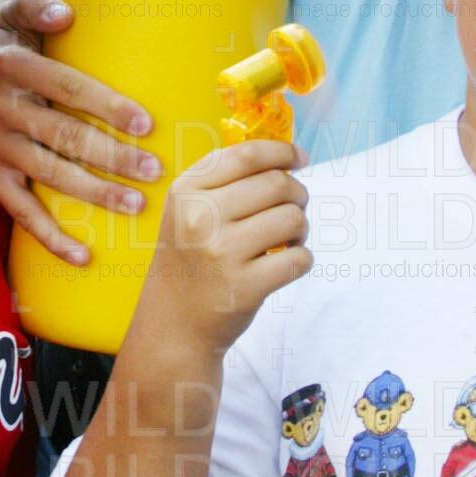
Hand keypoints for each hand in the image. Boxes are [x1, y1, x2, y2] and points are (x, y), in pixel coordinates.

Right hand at [0, 0, 161, 265]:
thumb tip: (65, 14)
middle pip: (61, 135)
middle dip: (110, 156)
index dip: (106, 105)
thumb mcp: (15, 15)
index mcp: (10, 65)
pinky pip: (20, 212)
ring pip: (47, 174)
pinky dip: (50, 237)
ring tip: (135, 205)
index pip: (66, 86)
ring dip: (92, 193)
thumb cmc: (12, 46)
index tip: (145, 123)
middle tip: (153, 170)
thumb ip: (37, 7)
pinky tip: (83, 255)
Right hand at [141, 138, 309, 357]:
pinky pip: (300, 258)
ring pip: (293, 219)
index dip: (283, 151)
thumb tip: (286, 156)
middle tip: (293, 210)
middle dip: (297, 194)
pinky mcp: (245, 286)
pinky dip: (302, 260)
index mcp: (187, 191)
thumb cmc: (190, 262)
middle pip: (277, 184)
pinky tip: (284, 265)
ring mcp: (223, 252)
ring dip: (300, 229)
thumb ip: (225, 181)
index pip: (248, 155)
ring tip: (284, 242)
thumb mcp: (187, 212)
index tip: (300, 158)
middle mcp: (201, 217)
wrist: (173, 324)